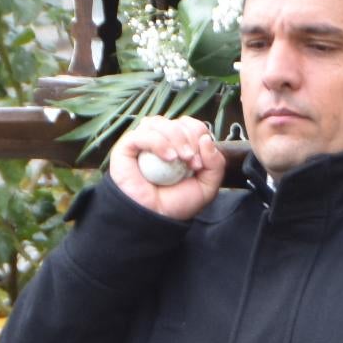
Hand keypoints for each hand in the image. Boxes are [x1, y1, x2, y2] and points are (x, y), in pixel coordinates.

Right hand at [108, 116, 224, 221]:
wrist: (153, 219)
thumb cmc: (176, 203)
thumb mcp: (207, 186)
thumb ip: (216, 164)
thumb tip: (206, 139)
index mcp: (178, 144)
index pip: (192, 125)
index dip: (200, 137)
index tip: (200, 163)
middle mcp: (161, 139)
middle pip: (178, 122)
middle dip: (190, 139)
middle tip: (192, 163)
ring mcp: (143, 142)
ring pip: (160, 123)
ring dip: (176, 138)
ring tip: (179, 160)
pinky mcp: (126, 147)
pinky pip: (142, 134)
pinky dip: (158, 142)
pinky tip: (168, 158)